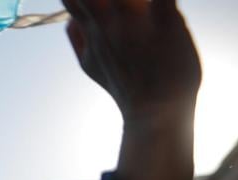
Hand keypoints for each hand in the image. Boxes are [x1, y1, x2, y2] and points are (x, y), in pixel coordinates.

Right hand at [63, 0, 200, 127]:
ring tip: (139, 8)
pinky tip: (160, 5)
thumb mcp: (89, 65)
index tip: (96, 3)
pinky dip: (161, 0)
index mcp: (91, 29)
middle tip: (123, 7)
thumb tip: (69, 21)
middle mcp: (108, 22)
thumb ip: (78, 38)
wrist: (155, 111)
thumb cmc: (126, 86)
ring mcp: (136, 22)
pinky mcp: (168, 22)